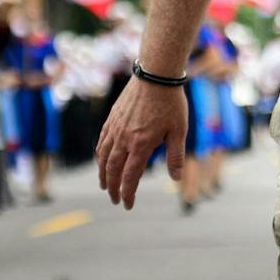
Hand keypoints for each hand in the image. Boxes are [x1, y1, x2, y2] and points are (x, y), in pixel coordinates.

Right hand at [96, 77, 187, 209]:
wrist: (155, 75)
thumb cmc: (171, 103)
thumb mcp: (179, 130)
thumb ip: (175, 155)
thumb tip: (176, 178)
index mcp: (141, 144)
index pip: (130, 176)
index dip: (128, 193)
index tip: (128, 205)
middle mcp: (124, 139)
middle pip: (113, 170)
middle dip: (113, 188)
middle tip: (115, 200)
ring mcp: (115, 128)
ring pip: (103, 157)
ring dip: (103, 174)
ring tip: (105, 185)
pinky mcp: (112, 118)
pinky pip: (102, 141)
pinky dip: (100, 155)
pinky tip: (102, 160)